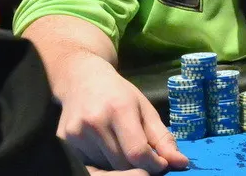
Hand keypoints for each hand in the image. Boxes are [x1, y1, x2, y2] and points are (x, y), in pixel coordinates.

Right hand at [56, 53, 188, 173]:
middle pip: (122, 163)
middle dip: (139, 167)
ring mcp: (76, 133)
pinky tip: (107, 152)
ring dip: (120, 166)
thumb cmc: (118, 93)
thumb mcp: (145, 108)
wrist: (81, 79)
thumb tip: (181, 163)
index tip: (161, 165)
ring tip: (122, 148)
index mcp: (119, 108)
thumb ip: (163, 138)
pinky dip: (103, 166)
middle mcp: (95, 121)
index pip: (137, 151)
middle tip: (145, 159)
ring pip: (107, 168)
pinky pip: (89, 167)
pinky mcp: (64, 142)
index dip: (154, 165)